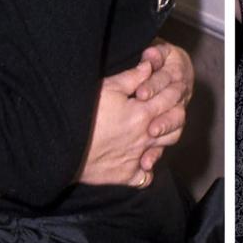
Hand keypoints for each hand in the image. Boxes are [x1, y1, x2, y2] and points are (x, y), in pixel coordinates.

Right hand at [82, 53, 191, 186]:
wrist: (64, 146)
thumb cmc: (84, 113)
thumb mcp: (107, 87)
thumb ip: (132, 77)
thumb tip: (150, 66)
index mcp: (143, 113)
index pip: (170, 99)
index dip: (175, 89)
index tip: (177, 84)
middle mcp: (145, 137)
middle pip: (174, 123)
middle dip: (177, 111)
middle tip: (174, 105)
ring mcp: (137, 158)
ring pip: (164, 148)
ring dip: (166, 137)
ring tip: (160, 128)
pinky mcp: (126, 175)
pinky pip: (145, 177)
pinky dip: (146, 169)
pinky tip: (142, 160)